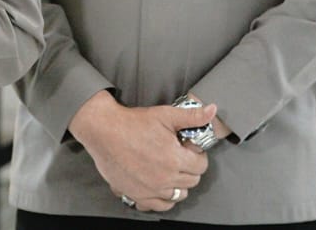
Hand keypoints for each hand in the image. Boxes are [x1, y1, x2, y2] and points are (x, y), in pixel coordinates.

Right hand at [68, 91, 214, 210]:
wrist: (103, 130)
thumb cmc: (132, 122)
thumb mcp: (165, 115)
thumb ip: (192, 116)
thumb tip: (212, 111)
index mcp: (175, 159)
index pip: (201, 166)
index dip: (197, 155)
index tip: (188, 149)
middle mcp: (164, 178)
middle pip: (191, 181)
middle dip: (189, 168)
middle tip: (177, 156)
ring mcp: (150, 189)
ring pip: (178, 195)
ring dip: (178, 184)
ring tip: (169, 169)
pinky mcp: (137, 194)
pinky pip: (159, 205)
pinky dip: (162, 198)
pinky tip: (159, 185)